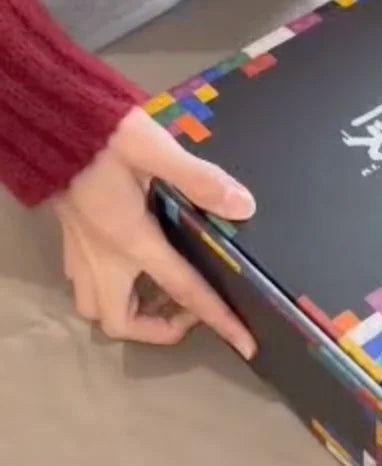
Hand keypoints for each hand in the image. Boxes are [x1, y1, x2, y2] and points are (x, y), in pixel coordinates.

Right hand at [53, 108, 256, 356]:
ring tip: (164, 292)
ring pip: (96, 308)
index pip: (182, 290)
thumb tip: (243, 207)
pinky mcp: (71, 237)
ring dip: (130, 313)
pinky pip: (87, 284)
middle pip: (120, 323)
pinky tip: (134, 264)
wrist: (52, 121)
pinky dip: (111, 289)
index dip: (217, 319)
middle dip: (158, 330)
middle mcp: (102, 256)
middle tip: (190, 310)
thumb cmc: (105, 136)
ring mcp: (81, 250)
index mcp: (131, 240)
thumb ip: (200, 179)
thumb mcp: (156, 149)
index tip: (245, 344)